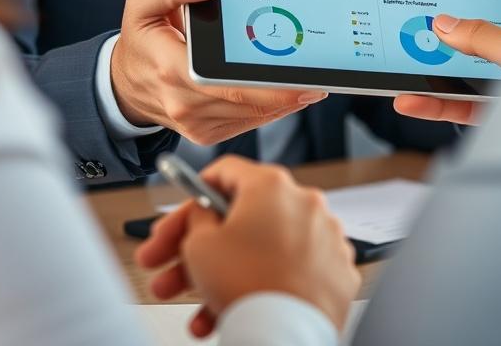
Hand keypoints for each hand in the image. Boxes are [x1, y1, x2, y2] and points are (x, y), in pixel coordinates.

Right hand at [111, 0, 326, 143]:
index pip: (231, 84)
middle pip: (250, 103)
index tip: (304, 75)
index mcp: (171, 70)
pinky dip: (270, 108)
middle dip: (289, 93)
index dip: (272, 85)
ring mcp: (196, 124)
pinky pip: (248, 123)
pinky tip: (286, 91)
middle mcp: (184, 103)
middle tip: (320, 78)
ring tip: (310, 81)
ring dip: (285, 101)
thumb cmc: (141, 38)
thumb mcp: (144, 1)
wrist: (124, 82)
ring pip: (254, 116)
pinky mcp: (206, 132)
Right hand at [135, 157, 360, 337]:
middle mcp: (304, 203)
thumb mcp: (199, 245)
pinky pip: (286, 272)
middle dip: (196, 247)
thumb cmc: (249, 286)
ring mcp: (323, 237)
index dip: (193, 194)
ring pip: (260, 250)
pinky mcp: (334, 270)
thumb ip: (197, 219)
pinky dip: (257, 286)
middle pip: (240, 219)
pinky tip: (222, 312)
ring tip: (188, 302)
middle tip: (166, 266)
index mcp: (272, 186)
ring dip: (219, 275)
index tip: (179, 216)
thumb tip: (205, 216)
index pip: (226, 172)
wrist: (288, 334)